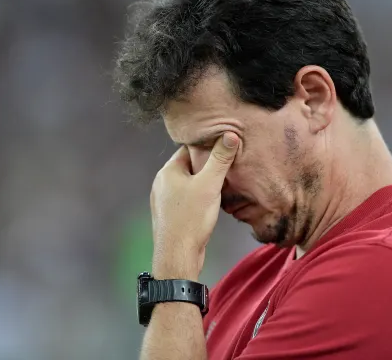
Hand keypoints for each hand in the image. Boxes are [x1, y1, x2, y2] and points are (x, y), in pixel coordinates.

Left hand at [150, 132, 239, 279]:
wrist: (178, 256)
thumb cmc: (191, 220)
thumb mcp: (210, 185)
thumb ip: (221, 159)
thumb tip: (230, 135)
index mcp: (168, 171)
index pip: (188, 148)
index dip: (207, 148)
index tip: (223, 150)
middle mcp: (162, 183)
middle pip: (189, 165)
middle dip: (207, 167)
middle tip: (226, 169)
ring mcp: (164, 200)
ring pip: (188, 183)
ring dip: (203, 184)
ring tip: (220, 187)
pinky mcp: (170, 214)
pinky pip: (186, 198)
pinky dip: (198, 198)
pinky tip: (210, 205)